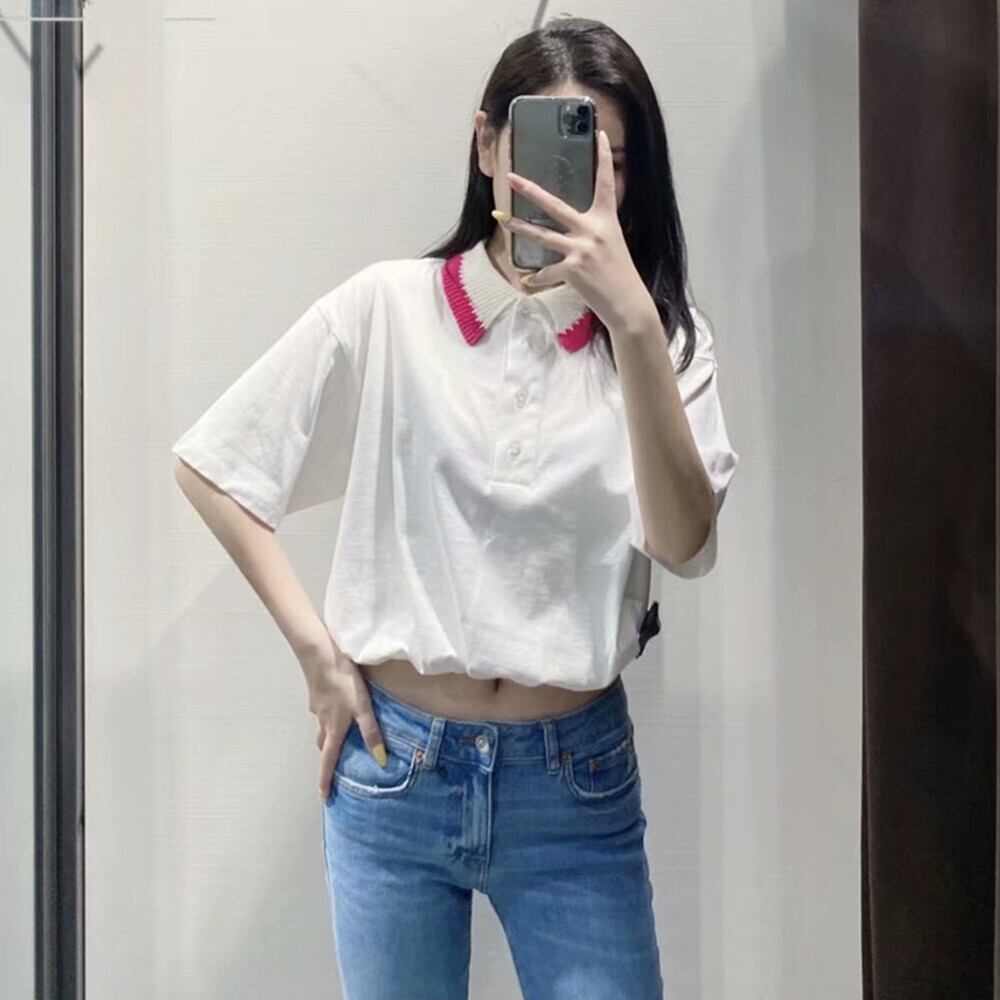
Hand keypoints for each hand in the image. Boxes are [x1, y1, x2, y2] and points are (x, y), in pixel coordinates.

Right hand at [299, 638, 387, 801]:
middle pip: (323, 745)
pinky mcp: (317, 693)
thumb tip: (380, 761)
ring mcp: (317, 706)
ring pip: (322, 728)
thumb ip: (371, 732)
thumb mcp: (362, 707)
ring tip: (339, 739)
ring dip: (328, 737)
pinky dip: (328, 717)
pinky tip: (337, 706)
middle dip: (327, 758)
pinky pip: (322, 712)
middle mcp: (322, 721)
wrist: (320, 654)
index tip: (323, 798)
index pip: (328, 761)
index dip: (325, 780)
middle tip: (334, 767)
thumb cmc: (344, 681)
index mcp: (334, 728)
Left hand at [495, 128, 658, 335]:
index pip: (605, 183)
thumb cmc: (619, 275)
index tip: (601, 135)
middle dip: (530, 191)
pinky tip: (526, 281)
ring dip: (519, 227)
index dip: (604, 158)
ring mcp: (581, 250)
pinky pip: (546, 272)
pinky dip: (535, 278)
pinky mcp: (573, 270)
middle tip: (511, 178)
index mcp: (606, 220)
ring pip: (542, 235)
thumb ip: (594, 232)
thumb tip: (573, 228)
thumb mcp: (612, 245)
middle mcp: (592, 231)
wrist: (627, 304)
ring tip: (502, 219)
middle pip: (555, 205)